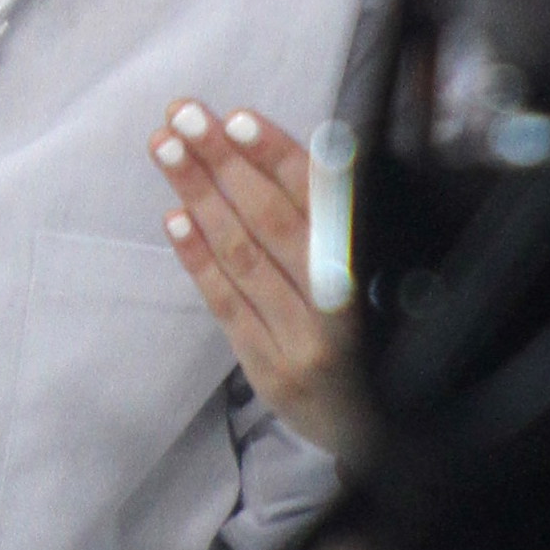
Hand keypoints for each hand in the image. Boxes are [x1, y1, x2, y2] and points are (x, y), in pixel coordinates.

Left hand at [150, 100, 368, 464]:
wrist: (381, 435)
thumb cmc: (379, 340)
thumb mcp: (380, 279)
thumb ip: (346, 223)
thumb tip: (317, 147)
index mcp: (374, 271)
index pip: (321, 199)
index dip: (278, 157)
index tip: (237, 117)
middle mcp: (341, 306)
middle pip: (274, 220)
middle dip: (226, 162)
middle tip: (185, 115)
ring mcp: (302, 341)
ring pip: (244, 256)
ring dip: (202, 196)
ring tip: (167, 148)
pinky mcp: (270, 370)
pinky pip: (227, 305)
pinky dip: (199, 259)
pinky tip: (175, 217)